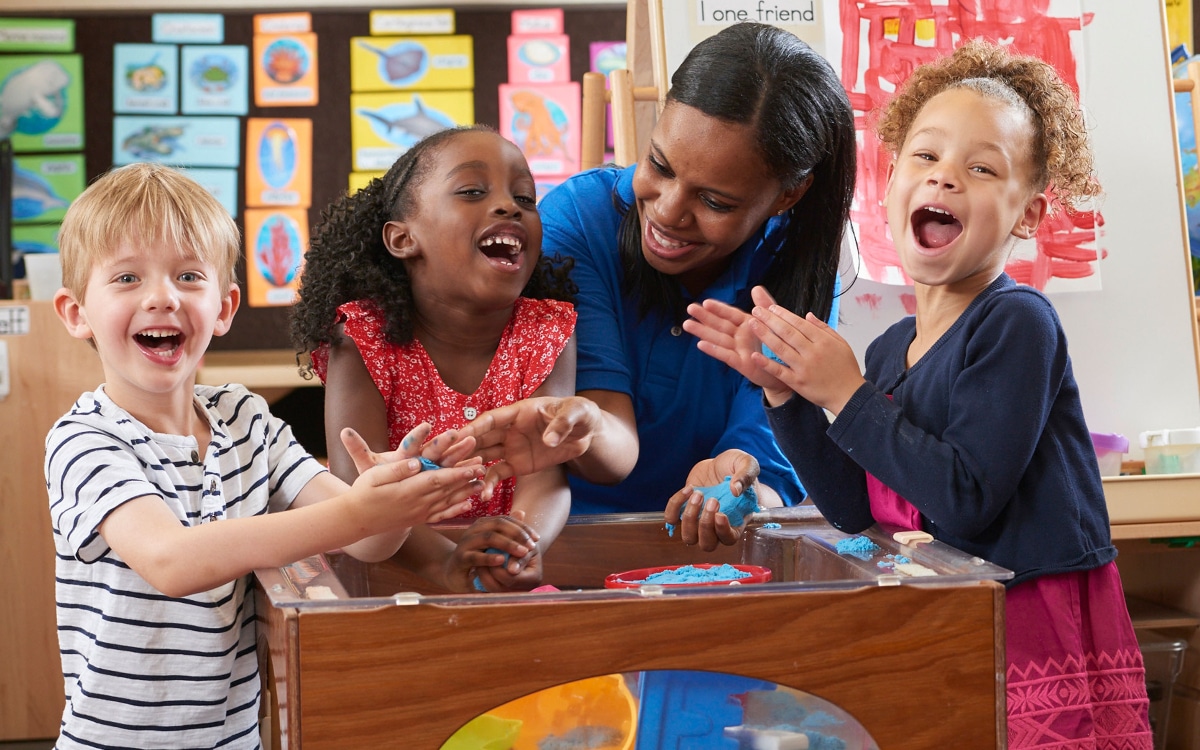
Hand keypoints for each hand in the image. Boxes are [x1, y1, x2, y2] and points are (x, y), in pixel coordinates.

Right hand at [341, 427, 482, 526]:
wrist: (357, 519)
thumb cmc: (363, 492)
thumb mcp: (374, 476)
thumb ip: (397, 470)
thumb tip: (417, 462)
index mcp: (407, 490)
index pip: (437, 480)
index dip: (457, 473)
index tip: (472, 467)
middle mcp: (417, 503)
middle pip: (447, 489)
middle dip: (467, 479)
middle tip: (484, 469)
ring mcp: (419, 513)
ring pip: (447, 502)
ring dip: (466, 493)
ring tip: (482, 484)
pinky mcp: (419, 519)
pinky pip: (441, 515)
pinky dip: (455, 510)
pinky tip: (467, 505)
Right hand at [446, 511, 542, 591]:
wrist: (453, 573)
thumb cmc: (477, 558)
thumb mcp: (494, 545)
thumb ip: (507, 531)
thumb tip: (522, 512)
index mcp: (483, 524)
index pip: (506, 519)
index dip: (523, 527)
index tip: (537, 538)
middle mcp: (474, 529)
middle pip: (498, 524)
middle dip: (517, 534)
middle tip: (532, 546)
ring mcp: (466, 543)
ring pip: (488, 537)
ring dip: (508, 544)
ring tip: (522, 552)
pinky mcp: (460, 558)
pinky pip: (475, 556)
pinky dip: (490, 558)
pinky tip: (502, 560)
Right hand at [453, 396, 603, 485]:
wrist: (587, 432)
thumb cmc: (580, 414)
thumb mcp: (576, 413)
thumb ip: (562, 425)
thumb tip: (548, 440)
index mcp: (519, 412)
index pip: (491, 419)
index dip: (474, 428)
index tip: (458, 436)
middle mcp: (510, 430)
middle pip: (481, 438)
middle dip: (463, 449)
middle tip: (444, 462)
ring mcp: (512, 447)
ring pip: (484, 456)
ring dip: (470, 467)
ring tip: (458, 481)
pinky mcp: (518, 464)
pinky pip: (499, 473)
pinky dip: (489, 484)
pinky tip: (483, 496)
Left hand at [664, 450, 759, 550]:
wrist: (719, 464)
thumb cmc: (737, 467)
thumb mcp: (747, 464)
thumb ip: (746, 475)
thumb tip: (736, 490)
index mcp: (736, 521)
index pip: (729, 539)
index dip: (723, 531)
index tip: (720, 514)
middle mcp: (716, 526)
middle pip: (707, 544)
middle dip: (706, 524)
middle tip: (712, 500)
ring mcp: (698, 520)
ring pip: (688, 537)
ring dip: (690, 517)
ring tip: (698, 494)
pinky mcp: (684, 510)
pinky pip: (672, 518)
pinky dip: (675, 506)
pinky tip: (688, 489)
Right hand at [683, 298, 787, 394]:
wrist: (788, 370)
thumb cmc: (780, 346)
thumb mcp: (775, 322)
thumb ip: (765, 306)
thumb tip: (756, 288)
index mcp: (748, 325)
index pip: (731, 314)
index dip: (718, 308)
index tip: (705, 301)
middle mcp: (741, 336)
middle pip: (720, 324)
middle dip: (705, 317)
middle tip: (690, 308)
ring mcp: (739, 350)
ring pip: (718, 338)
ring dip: (703, 332)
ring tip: (687, 324)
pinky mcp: (741, 364)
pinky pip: (726, 355)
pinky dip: (714, 350)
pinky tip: (700, 344)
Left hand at [745, 286, 864, 413]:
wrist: (850, 395)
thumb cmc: (846, 369)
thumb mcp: (841, 344)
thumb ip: (824, 328)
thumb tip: (808, 316)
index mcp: (823, 341)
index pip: (799, 323)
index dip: (783, 314)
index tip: (771, 308)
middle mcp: (812, 352)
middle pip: (787, 332)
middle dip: (770, 319)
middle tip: (756, 310)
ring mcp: (804, 368)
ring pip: (781, 348)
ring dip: (765, 335)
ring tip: (752, 324)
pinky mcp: (798, 382)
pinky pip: (779, 371)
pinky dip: (766, 363)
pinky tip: (754, 355)